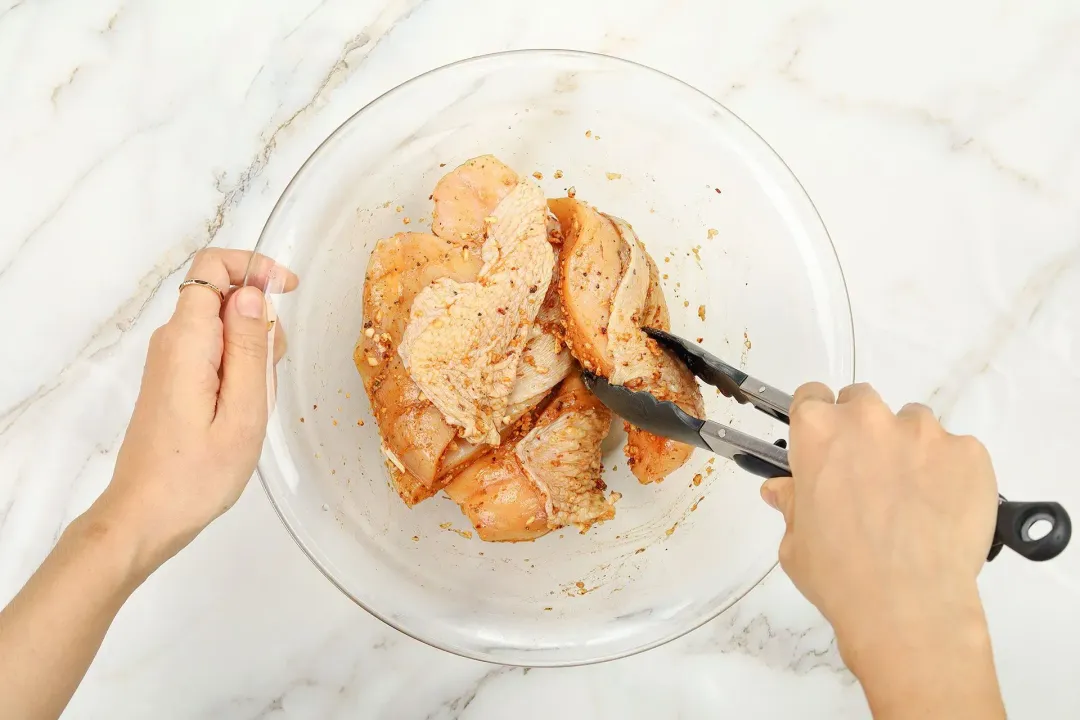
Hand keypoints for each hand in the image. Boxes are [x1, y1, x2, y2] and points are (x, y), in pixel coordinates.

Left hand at [91, 249, 297, 578]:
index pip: (212, 267)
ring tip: (255, 405)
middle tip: (271, 376)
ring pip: (222, 326)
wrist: (145, 517)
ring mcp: (169, 360)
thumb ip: (250, 348)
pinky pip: (213, 351)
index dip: (253, 267)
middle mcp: (171, 341)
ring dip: (253, 351)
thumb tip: (253, 293)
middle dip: (261, 320)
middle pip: (223, 296)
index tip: (288, 291)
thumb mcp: (244, 413)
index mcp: (187, 341)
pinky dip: (239, 368)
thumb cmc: (197, 475)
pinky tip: (243, 411)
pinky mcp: (172, 379)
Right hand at [760, 383, 1003, 717]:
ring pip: (913, 424)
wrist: (908, 606)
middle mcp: (869, 418)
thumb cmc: (839, 575)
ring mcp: (924, 433)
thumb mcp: (795, 542)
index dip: (816, 421)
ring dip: (908, 449)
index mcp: (818, 431)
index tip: (823, 446)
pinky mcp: (969, 453)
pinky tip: (942, 511)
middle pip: (862, 402)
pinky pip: (956, 452)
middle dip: (861, 431)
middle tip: (866, 476)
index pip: (811, 397)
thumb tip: (782, 490)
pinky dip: (949, 473)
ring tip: (911, 499)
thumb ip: (791, 504)